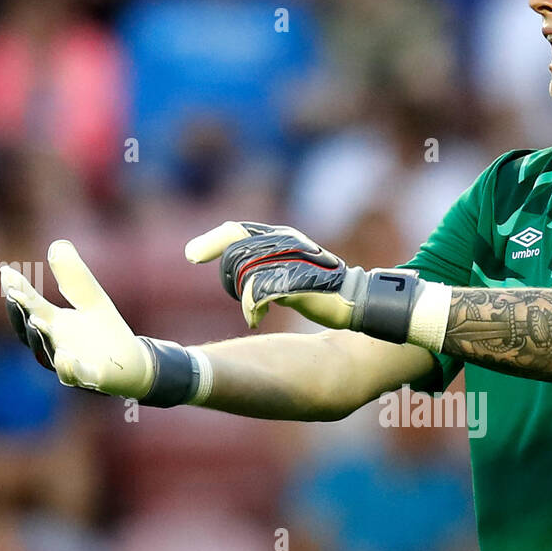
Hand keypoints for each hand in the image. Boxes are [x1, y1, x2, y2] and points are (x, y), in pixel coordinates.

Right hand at [2, 241, 152, 396]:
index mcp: (52, 323)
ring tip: (38, 321)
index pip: (29, 307)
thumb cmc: (105, 331)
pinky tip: (66, 357)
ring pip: (48, 354)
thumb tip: (58, 244)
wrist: (133, 362)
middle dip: (21, 315)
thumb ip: (75, 277)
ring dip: (41, 338)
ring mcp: (68, 363)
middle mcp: (54, 344)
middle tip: (16, 296)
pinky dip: (68, 369)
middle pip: (30, 332)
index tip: (8, 273)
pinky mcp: (89, 378)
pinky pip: (74, 376)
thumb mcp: (92, 299)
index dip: (18, 292)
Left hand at [186, 220, 452, 349]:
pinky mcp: (296, 282)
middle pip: (235, 254)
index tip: (192, 256)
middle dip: (228, 280)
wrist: (360, 301)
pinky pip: (257, 291)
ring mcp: (291, 261)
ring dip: (243, 298)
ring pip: (243, 273)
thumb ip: (265, 264)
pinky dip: (250, 309)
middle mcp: (285, 243)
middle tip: (242, 302)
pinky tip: (258, 321)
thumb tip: (235, 266)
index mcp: (282, 237)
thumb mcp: (290, 270)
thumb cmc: (323, 290)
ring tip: (255, 313)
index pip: (237, 229)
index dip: (212, 241)